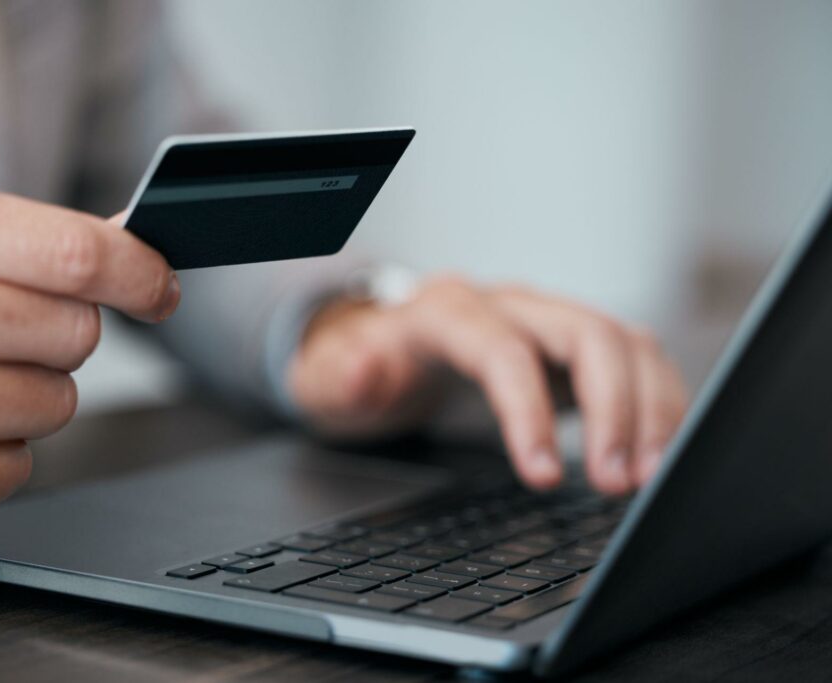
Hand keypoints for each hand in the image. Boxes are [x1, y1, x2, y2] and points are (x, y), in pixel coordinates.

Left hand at [288, 276, 687, 493]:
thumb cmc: (367, 366)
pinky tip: (656, 451)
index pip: (503, 350)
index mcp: (447, 311)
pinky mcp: (577, 346)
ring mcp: (549, 320)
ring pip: (625, 342)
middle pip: (586, 333)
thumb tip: (364, 368)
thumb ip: (343, 375)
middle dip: (615, 409)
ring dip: (651, 408)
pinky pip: (636, 360)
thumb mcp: (332, 376)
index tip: (545, 478)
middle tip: (618, 484)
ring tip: (650, 477)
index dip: (529, 411)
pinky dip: (658, 404)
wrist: (389, 346)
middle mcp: (509, 304)